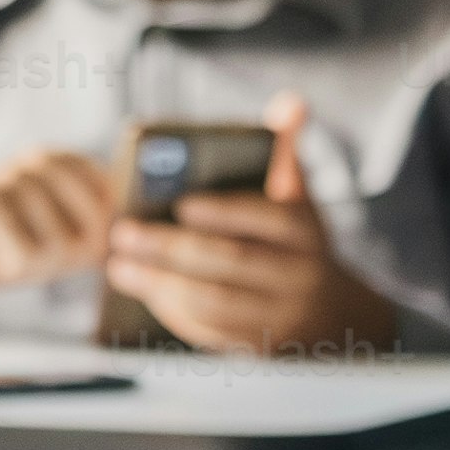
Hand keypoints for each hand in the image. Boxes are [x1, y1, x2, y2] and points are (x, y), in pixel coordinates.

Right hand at [0, 145, 115, 312]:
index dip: (89, 246)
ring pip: (60, 249)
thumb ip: (91, 236)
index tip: (49, 243)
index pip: (117, 213)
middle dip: (60, 260)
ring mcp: (12, 176)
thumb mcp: (47, 241)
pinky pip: (26, 257)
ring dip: (28, 266)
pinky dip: (5, 270)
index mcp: (63, 164)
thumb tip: (133, 239)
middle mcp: (41, 161)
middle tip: (17, 250)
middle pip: (93, 236)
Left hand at [100, 97, 400, 356]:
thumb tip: (292, 101)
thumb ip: (286, 152)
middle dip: (172, 249)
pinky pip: (211, 331)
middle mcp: (297, 275)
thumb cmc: (294, 240)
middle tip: (124, 233)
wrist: (329, 311)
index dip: (225, 212)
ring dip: (162, 284)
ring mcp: (278, 315)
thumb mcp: (299, 196)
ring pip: (216, 302)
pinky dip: (173, 313)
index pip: (266, 219)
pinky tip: (144, 291)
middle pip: (232, 263)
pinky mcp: (257, 347)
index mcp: (305, 231)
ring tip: (120, 266)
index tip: (182, 204)